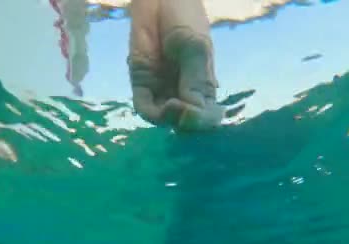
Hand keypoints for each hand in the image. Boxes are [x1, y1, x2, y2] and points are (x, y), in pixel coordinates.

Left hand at [128, 0, 224, 130]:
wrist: (158, 0)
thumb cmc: (183, 18)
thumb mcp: (195, 47)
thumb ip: (196, 78)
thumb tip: (195, 112)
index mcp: (203, 86)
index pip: (207, 117)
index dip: (204, 122)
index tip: (200, 113)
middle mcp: (183, 93)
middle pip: (186, 124)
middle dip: (188, 125)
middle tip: (186, 113)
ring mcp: (162, 90)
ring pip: (165, 120)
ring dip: (170, 120)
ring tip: (174, 107)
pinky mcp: (142, 85)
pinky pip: (145, 108)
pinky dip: (153, 113)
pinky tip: (164, 105)